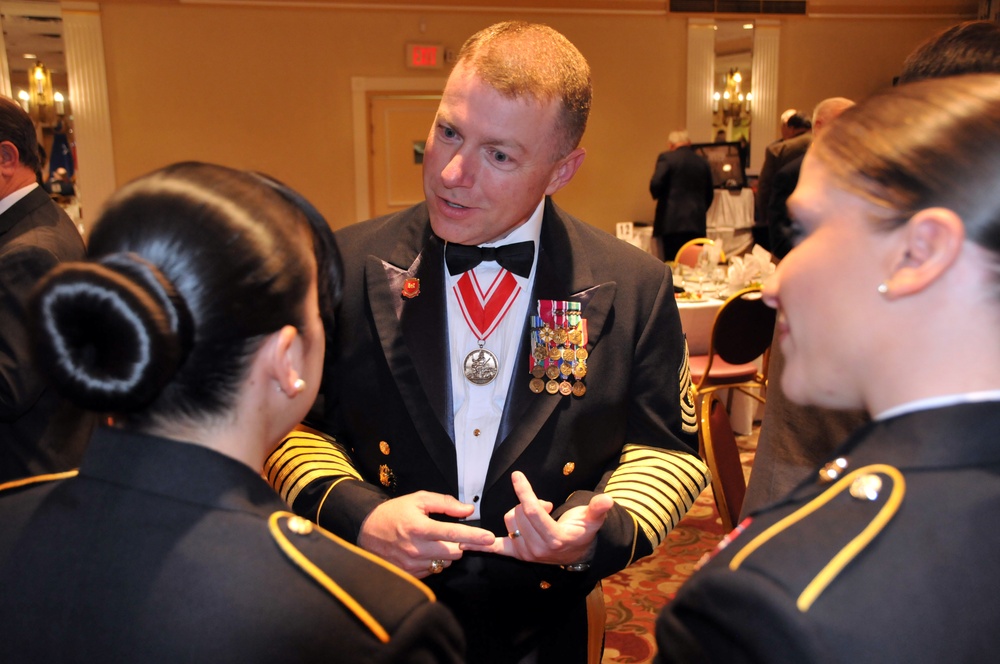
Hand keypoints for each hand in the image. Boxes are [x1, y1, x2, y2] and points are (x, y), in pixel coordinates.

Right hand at [358, 491, 495, 578]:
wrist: (367, 531)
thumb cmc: (395, 513)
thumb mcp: (418, 499)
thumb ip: (445, 503)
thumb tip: (468, 510)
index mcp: (419, 527)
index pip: (453, 533)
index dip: (474, 536)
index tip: (489, 538)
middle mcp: (416, 548)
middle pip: (454, 552)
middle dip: (459, 543)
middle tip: (452, 535)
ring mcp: (412, 564)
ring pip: (445, 563)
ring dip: (446, 553)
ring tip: (433, 541)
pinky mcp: (410, 574)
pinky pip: (433, 570)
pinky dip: (435, 561)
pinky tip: (424, 551)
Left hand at [461, 471, 614, 565]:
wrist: (577, 553)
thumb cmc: (582, 531)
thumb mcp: (593, 520)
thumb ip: (598, 510)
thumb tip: (607, 500)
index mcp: (555, 539)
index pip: (533, 511)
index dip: (525, 492)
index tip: (517, 476)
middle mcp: (538, 550)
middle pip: (520, 514)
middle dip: (530, 503)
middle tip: (546, 507)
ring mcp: (526, 554)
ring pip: (509, 521)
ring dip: (520, 512)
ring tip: (538, 516)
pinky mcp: (516, 554)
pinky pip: (496, 548)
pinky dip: (481, 546)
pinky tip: (464, 545)